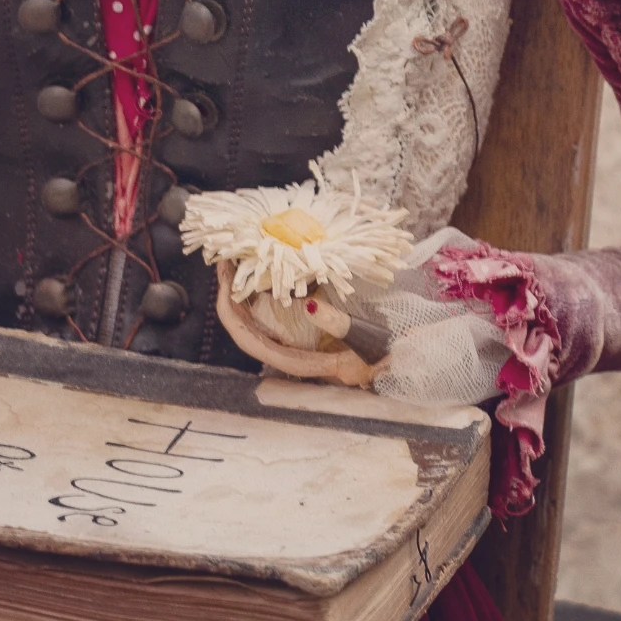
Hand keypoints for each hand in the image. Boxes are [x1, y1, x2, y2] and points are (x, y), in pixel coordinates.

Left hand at [213, 263, 381, 386]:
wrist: (397, 361)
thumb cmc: (379, 357)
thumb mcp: (363, 342)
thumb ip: (338, 326)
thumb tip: (310, 307)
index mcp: (294, 360)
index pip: (248, 339)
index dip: (231, 312)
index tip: (223, 283)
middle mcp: (287, 352)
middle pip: (245, 324)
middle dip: (232, 293)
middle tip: (226, 260)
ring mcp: (292, 340)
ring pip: (256, 316)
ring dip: (246, 289)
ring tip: (239, 258)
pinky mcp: (301, 329)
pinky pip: (274, 309)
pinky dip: (266, 288)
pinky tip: (267, 268)